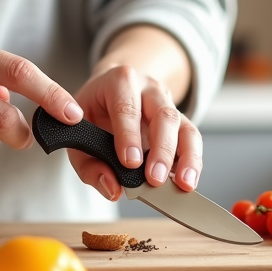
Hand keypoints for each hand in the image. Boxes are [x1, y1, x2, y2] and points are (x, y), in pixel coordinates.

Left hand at [67, 64, 201, 201]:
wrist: (111, 89)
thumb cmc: (94, 111)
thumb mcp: (79, 132)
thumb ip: (90, 164)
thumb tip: (112, 188)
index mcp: (119, 81)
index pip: (126, 106)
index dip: (129, 134)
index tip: (130, 162)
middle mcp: (149, 89)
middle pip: (163, 115)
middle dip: (161, 149)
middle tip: (154, 178)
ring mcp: (168, 103)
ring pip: (184, 126)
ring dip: (186, 157)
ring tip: (183, 183)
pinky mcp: (179, 121)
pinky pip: (191, 139)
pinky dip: (192, 161)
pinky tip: (187, 181)